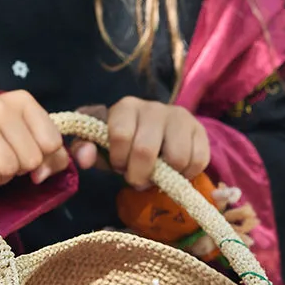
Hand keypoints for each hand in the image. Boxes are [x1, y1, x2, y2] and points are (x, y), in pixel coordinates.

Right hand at [0, 91, 68, 189]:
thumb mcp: (29, 141)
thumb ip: (52, 156)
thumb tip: (42, 175)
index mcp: (22, 100)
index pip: (52, 143)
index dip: (42, 156)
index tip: (23, 151)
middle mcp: (0, 105)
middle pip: (32, 159)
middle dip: (19, 167)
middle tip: (1, 157)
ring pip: (10, 169)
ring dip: (1, 176)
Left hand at [73, 98, 209, 189]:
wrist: (158, 135)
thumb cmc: (125, 144)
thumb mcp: (101, 146)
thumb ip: (84, 149)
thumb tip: (84, 158)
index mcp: (126, 107)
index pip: (120, 135)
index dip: (119, 159)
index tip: (119, 166)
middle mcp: (154, 107)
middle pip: (145, 150)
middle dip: (139, 174)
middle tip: (138, 178)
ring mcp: (180, 117)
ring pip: (176, 158)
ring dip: (165, 176)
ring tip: (158, 173)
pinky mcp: (200, 130)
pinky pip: (197, 161)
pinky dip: (186, 174)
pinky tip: (176, 170)